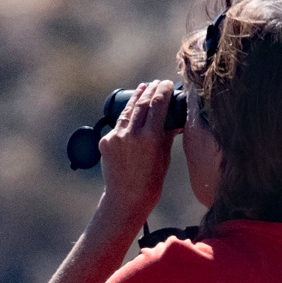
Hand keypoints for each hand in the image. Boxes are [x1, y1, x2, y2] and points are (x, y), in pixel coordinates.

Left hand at [97, 79, 177, 224]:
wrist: (126, 199)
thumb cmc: (151, 181)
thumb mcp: (164, 156)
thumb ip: (167, 135)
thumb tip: (176, 119)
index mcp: (150, 138)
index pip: (158, 104)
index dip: (163, 90)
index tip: (168, 83)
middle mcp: (132, 134)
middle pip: (142, 103)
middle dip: (151, 90)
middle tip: (157, 83)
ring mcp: (116, 137)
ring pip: (128, 110)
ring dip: (136, 97)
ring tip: (143, 88)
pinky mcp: (106, 141)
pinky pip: (118, 124)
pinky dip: (127, 117)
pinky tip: (132, 111)